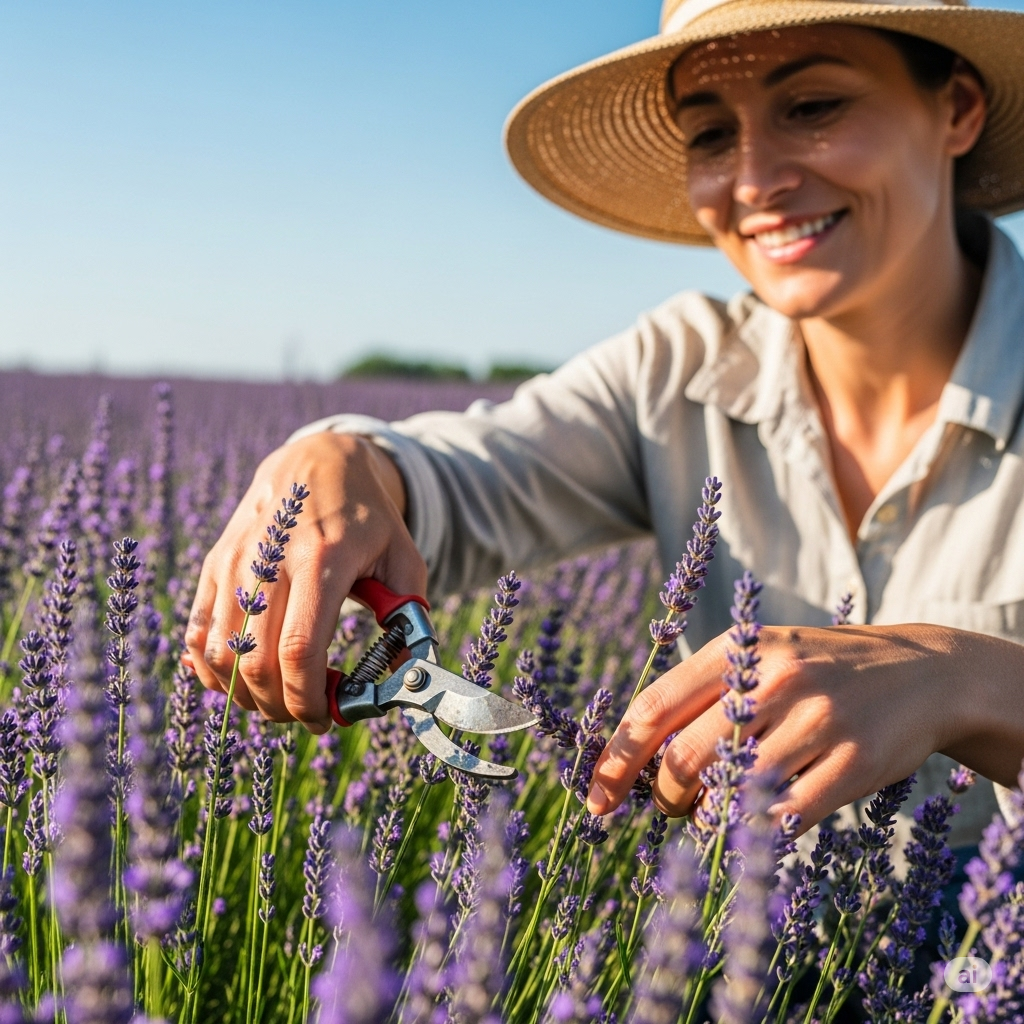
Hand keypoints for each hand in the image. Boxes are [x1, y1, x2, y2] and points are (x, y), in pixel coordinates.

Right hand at [185, 431, 426, 731]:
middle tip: (307, 715)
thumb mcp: (404, 558)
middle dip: (280, 707)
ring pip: (221, 655)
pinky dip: (212, 670)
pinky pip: (197, 634)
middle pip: (257, 662)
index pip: (301, 649)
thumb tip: (405, 680)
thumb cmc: (367, 518)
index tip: (327, 718)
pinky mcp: (213, 565)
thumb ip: (410, 619)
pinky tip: (243, 678)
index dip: (309, 698)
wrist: (317, 462)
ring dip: (247, 695)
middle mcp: (270, 561)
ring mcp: (234, 562)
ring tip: (280, 698)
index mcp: (323, 559)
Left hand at [586, 623, 1022, 833]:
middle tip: (672, 806)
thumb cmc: (817, 670)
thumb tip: (636, 758)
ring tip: (710, 814)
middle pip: (683, 759)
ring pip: (730, 793)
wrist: (921, 670)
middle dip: (664, 797)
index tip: (597, 798)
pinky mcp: (855, 762)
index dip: (615, 760)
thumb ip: (701, 693)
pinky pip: (785, 817)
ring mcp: (816, 719)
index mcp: (735, 648)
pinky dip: (758, 832)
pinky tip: (756, 825)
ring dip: (706, 818)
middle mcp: (771, 678)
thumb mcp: (756, 655)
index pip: (652, 708)